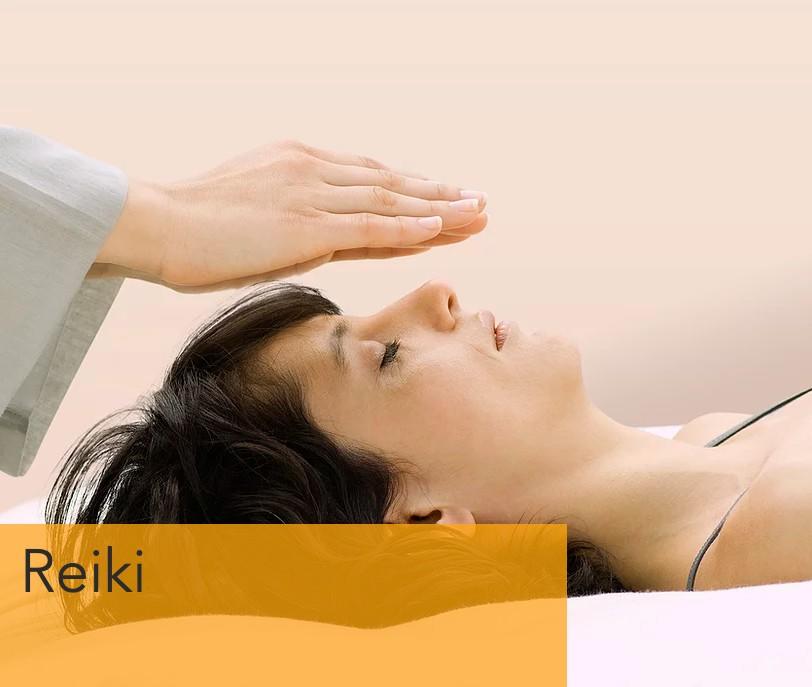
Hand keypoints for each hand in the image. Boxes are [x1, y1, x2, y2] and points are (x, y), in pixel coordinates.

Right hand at [95, 139, 487, 290]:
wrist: (156, 224)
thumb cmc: (194, 229)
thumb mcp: (254, 216)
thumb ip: (296, 223)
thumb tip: (328, 241)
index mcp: (301, 165)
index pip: (370, 179)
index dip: (412, 189)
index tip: (444, 197)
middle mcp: (314, 171)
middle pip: (390, 184)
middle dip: (439, 194)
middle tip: (479, 201)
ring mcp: (313, 194)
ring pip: (390, 200)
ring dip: (439, 209)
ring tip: (478, 214)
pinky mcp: (307, 225)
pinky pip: (371, 226)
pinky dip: (409, 227)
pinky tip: (441, 229)